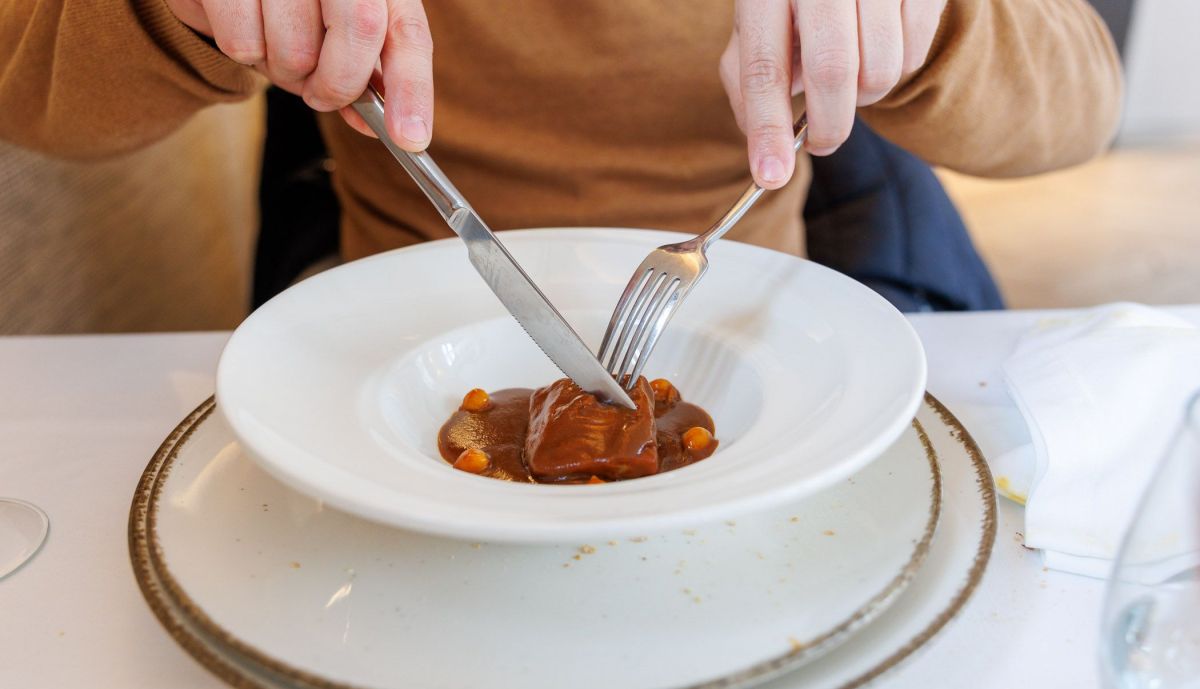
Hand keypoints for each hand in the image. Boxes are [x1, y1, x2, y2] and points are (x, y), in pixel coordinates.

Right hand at [165, 0, 434, 149]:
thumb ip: (364, 78)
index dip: (412, 89)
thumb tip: (387, 128)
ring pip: (296, 49)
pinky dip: (245, 53)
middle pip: (362, 30)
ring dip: (285, 73)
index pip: (408, 33)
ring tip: (276, 46)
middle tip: (319, 96)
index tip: (409, 139)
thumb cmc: (295, 9)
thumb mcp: (340, 36)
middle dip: (340, 85)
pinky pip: (243, 42)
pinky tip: (248, 27)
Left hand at [720, 0, 946, 188]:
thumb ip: (748, 77)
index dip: (768, 129)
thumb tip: (763, 143)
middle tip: (821, 144)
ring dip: (865, 95)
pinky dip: (897, 68)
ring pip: (879, 70)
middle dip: (828, 126)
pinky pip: (914, 54)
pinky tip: (880, 45)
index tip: (772, 177)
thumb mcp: (760, 22)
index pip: (763, 68)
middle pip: (832, 71)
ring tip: (851, 74)